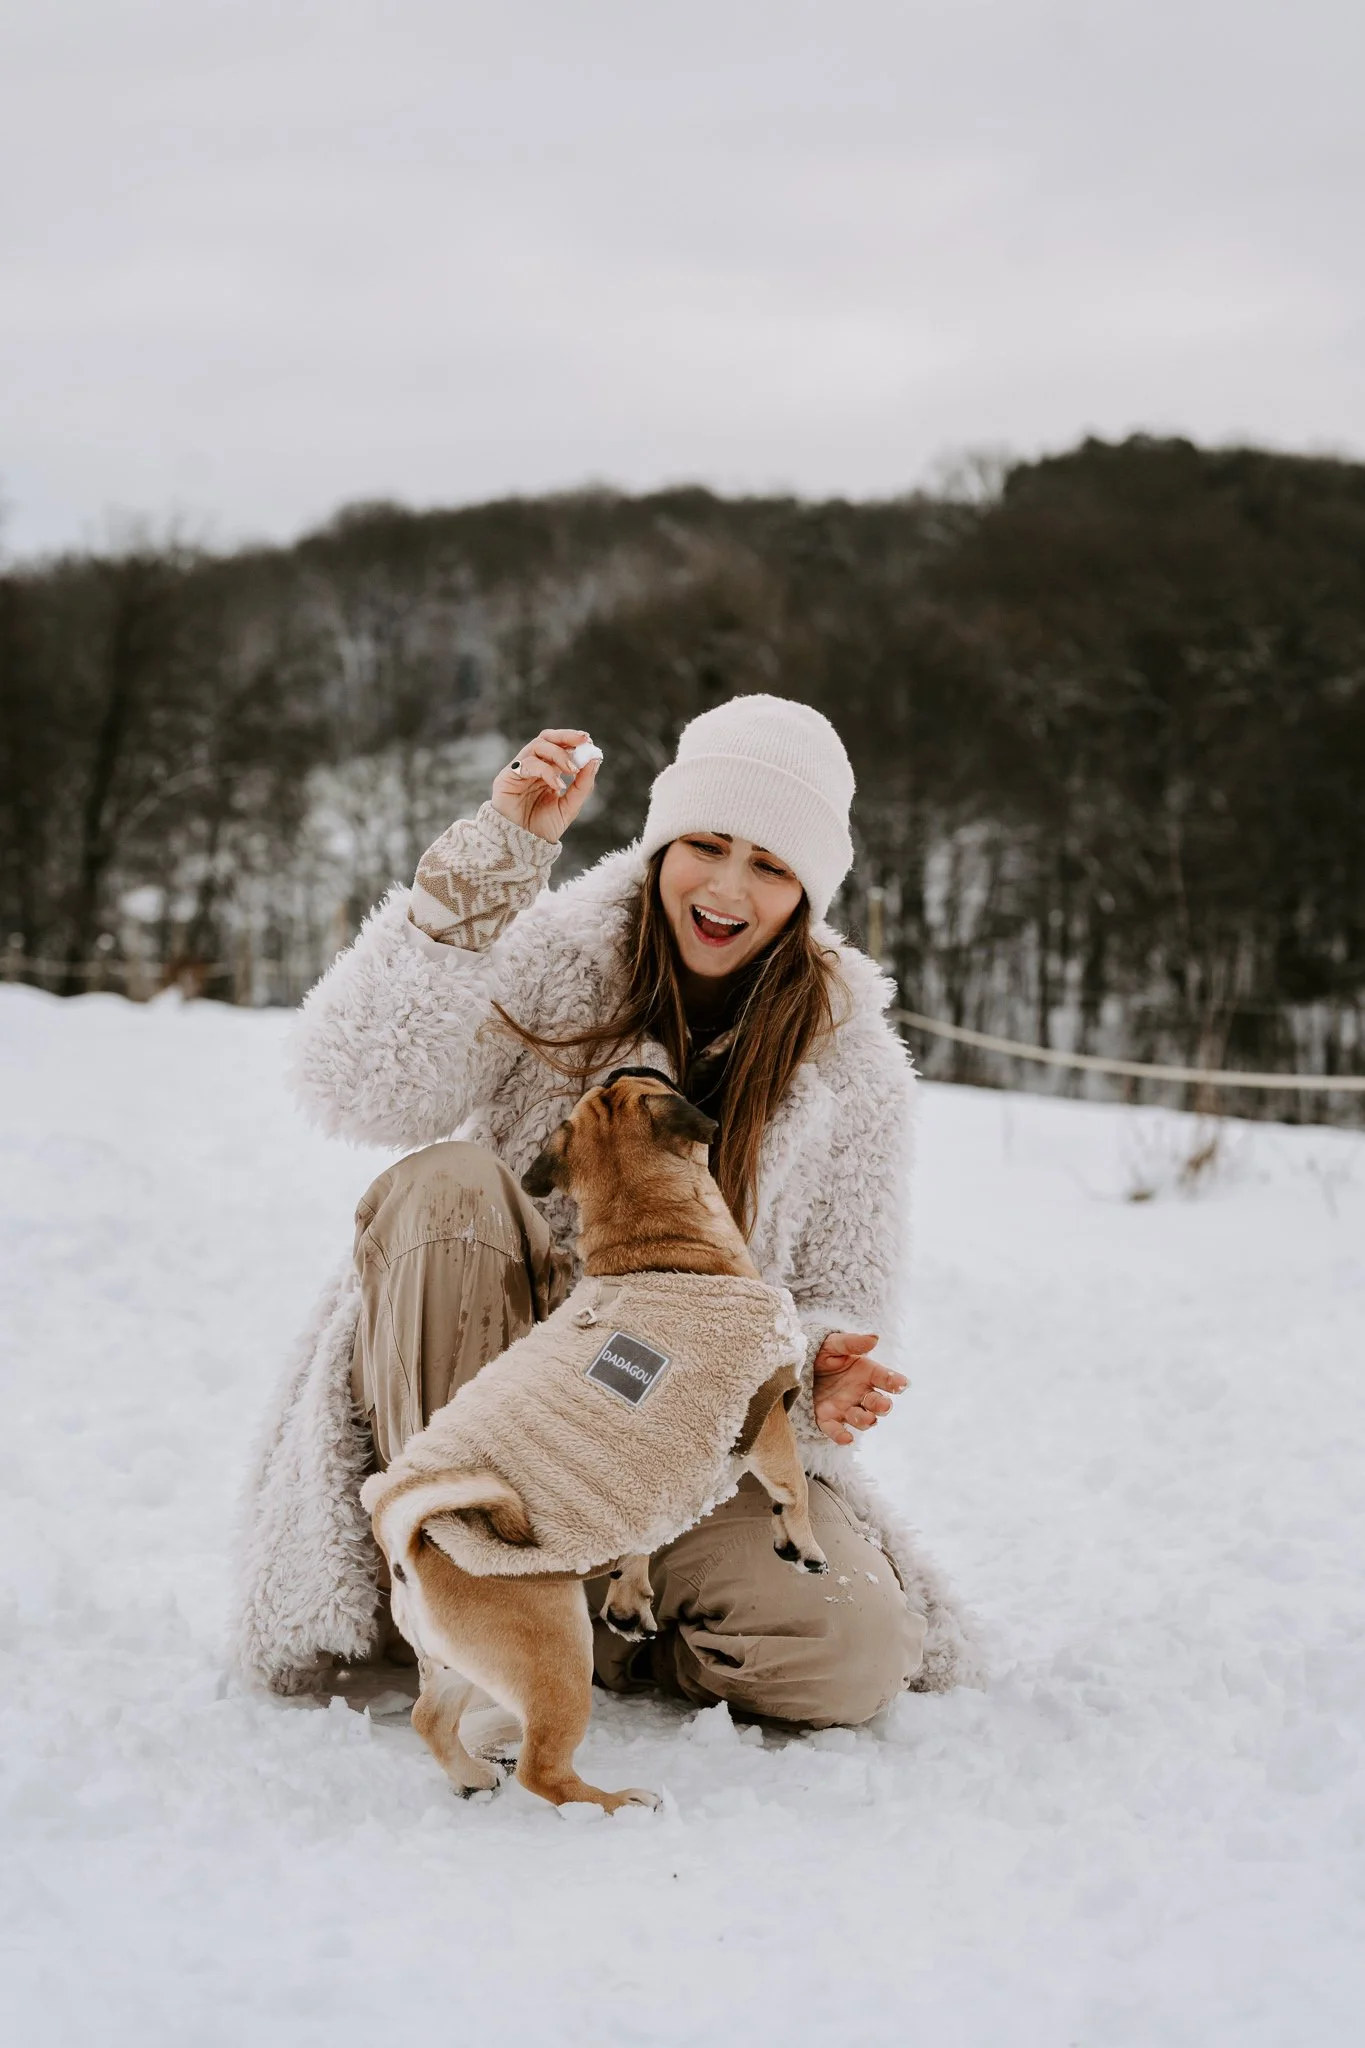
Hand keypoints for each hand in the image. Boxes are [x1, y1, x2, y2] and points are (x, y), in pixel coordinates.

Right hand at [491, 728, 599, 843]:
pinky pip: (526, 764)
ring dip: (558, 754)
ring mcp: (518, 770)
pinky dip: (545, 771)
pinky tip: (557, 786)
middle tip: (583, 740)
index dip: (573, 740)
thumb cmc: (543, 828)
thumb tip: (595, 761)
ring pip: (537, 746)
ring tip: (572, 770)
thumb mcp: (570, 807)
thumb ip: (582, 785)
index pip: (559, 746)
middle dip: (566, 736)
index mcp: (547, 771)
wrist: (523, 847)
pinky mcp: (506, 778)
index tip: (589, 741)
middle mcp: (532, 767)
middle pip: (546, 738)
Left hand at [812, 1331, 906, 1446]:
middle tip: (884, 1405)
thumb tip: (874, 1338)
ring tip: (865, 1417)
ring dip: (865, 1420)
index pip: (885, 1378)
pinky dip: (841, 1435)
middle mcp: (861, 1393)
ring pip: (861, 1419)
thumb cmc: (823, 1353)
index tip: (902, 1384)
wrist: (799, 1365)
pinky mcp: (827, 1418)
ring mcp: (846, 1408)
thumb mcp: (834, 1344)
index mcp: (867, 1373)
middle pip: (877, 1404)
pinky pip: (836, 1430)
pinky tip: (846, 1439)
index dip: (895, 1381)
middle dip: (882, 1406)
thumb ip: (853, 1343)